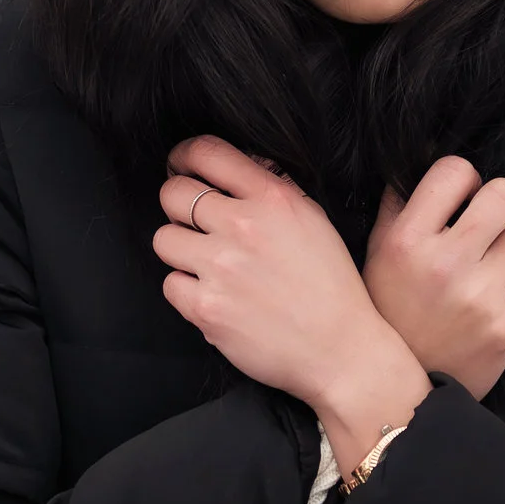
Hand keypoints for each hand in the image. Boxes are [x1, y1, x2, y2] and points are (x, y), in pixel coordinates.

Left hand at [154, 135, 412, 411]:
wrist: (340, 350)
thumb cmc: (331, 287)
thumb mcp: (313, 220)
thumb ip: (271, 190)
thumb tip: (234, 169)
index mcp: (272, 199)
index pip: (207, 153)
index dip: (184, 156)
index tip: (181, 166)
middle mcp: (242, 227)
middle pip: (173, 194)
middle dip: (177, 205)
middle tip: (192, 221)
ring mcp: (220, 268)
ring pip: (164, 239)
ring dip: (181, 250)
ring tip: (207, 265)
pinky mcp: (206, 308)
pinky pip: (169, 284)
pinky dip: (186, 291)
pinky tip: (213, 296)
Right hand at [363, 156, 504, 400]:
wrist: (403, 391)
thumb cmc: (390, 312)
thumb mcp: (377, 256)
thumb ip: (398, 206)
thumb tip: (421, 162)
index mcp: (407, 241)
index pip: (455, 170)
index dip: (463, 179)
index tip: (461, 195)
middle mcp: (445, 265)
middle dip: (498, 204)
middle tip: (485, 223)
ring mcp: (480, 297)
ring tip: (483, 271)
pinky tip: (491, 301)